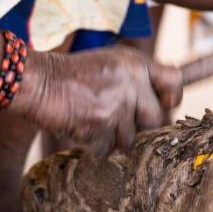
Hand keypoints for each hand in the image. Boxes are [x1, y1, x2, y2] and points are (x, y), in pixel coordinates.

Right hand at [11, 46, 182, 156]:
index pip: (175, 81)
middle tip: (114, 119)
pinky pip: (107, 148)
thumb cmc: (72, 74)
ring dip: (111, 137)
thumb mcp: (111, 63)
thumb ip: (137, 78)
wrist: (37, 81)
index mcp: (137, 63)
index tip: (162, 106)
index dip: (172, 98)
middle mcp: (132, 81)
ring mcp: (118, 102)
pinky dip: (94, 145)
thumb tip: (163, 105)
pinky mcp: (101, 123)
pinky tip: (82, 127)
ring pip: (129, 139)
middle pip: (154, 119)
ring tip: (92, 119)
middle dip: (135, 126)